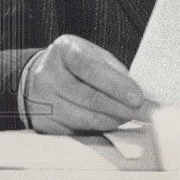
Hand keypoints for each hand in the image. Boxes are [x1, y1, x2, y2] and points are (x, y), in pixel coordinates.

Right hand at [24, 35, 146, 133]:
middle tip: (141, 113)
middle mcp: (48, 74)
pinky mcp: (41, 121)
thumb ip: (113, 70)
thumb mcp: (92, 55)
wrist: (39, 76)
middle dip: (119, 107)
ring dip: (110, 120)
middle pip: (88, 97)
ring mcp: (42, 99)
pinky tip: (108, 122)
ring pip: (82, 117)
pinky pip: (74, 129)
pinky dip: (95, 128)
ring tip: (127, 118)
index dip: (117, 85)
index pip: (92, 69)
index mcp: (64, 50)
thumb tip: (135, 92)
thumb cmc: (74, 64)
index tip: (138, 98)